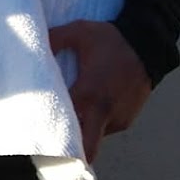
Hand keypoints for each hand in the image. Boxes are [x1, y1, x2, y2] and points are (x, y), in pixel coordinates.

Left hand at [48, 19, 151, 161]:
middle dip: (68, 147)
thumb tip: (32, 46)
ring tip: (64, 117)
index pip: (66, 123)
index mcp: (89, 94)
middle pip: (85, 146)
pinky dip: (92, 125)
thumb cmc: (111, 40)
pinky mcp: (126, 121)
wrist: (147, 47)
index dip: (50, 126)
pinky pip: (104, 130)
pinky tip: (83, 111)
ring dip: (80, 131)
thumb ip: (54, 39)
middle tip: (50, 139)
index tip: (36, 126)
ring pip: (93, 137)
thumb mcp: (79, 32)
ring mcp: (117, 120)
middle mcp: (104, 113)